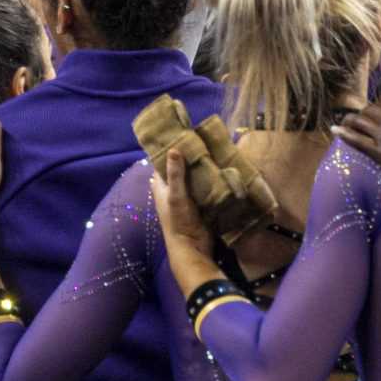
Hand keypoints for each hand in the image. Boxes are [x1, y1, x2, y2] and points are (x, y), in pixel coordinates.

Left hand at [149, 149, 216, 277]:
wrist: (193, 246)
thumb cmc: (179, 221)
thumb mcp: (175, 196)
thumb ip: (175, 174)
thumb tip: (173, 148)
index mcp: (161, 187)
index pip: (161, 163)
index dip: (168, 150)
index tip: (180, 134)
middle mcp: (172, 190)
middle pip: (179, 168)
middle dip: (188, 156)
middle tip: (202, 139)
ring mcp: (186, 196)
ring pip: (192, 177)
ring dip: (200, 167)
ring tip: (213, 149)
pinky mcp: (200, 203)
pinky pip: (204, 186)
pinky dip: (209, 179)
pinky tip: (220, 168)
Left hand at [333, 95, 380, 187]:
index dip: (378, 107)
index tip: (376, 112)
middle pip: (368, 111)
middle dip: (361, 113)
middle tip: (356, 118)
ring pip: (359, 123)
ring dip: (349, 121)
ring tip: (343, 122)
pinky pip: (357, 141)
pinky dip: (344, 134)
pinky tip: (336, 131)